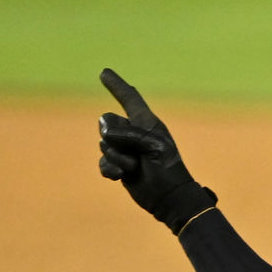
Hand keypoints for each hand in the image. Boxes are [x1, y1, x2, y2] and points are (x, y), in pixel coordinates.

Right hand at [98, 68, 216, 232]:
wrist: (168, 198)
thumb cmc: (166, 169)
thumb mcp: (151, 144)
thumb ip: (127, 133)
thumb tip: (104, 133)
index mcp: (146, 121)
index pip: (130, 98)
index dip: (117, 85)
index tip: (104, 73)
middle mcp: (133, 132)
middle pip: (107, 122)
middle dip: (117, 139)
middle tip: (137, 154)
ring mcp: (125, 149)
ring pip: (104, 144)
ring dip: (118, 158)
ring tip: (136, 167)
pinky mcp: (119, 166)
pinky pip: (103, 162)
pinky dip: (111, 170)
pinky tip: (122, 176)